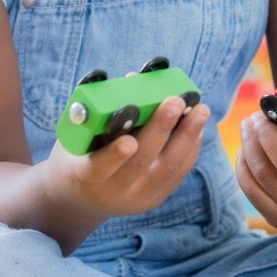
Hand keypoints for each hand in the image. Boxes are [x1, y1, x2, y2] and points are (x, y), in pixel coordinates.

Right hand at [43, 97, 208, 219]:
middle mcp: (112, 192)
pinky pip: (177, 172)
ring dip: (187, 137)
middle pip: (140, 164)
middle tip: (175, 101)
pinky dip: (190, 147)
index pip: (98, 168)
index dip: (114, 156)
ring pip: (167, 169)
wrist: (82, 198)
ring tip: (200, 110)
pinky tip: (197, 125)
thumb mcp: (76, 136)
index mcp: (83, 176)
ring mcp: (137, 198)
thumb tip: (134, 78)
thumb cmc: (78, 153)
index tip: (129, 140)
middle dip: (160, 130)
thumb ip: (99, 111)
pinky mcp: (155, 197)